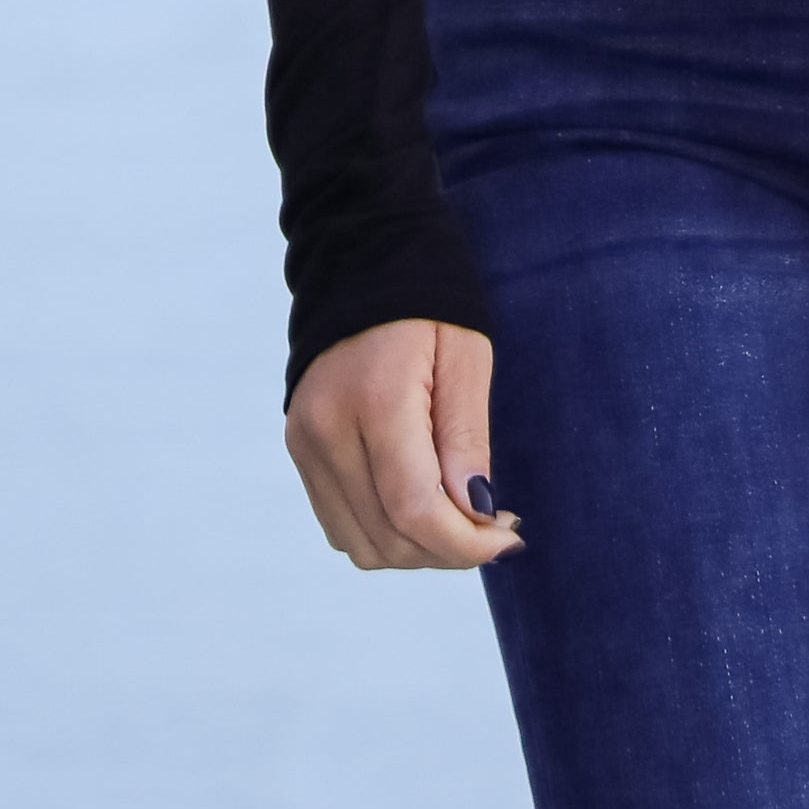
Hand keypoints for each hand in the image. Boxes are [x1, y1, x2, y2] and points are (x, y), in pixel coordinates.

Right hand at [285, 318, 522, 571]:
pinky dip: (384, 532)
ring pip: (361, 544)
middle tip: (495, 525)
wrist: (360, 257)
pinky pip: (340, 523)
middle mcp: (327, 430)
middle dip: (449, 550)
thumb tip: (475, 512)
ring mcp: (305, 443)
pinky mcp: (300, 448)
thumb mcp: (467, 357)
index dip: (466, 543)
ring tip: (459, 517)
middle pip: (388, 536)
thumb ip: (467, 438)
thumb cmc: (428, 302)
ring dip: (417, 549)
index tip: (509, 538)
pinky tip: (422, 506)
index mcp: (375, 401)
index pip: (414, 509)